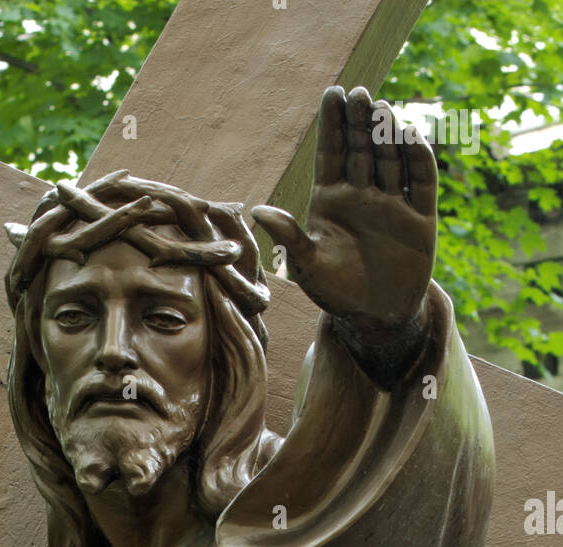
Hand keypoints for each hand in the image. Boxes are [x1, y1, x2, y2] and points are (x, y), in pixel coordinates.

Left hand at [253, 86, 436, 360]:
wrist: (374, 319)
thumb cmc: (335, 292)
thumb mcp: (307, 266)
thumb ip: (288, 236)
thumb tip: (258, 211)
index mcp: (331, 201)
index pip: (332, 153)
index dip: (333, 124)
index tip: (333, 92)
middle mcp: (362, 196)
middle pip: (362, 149)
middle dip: (360, 122)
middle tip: (359, 93)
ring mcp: (393, 204)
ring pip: (392, 159)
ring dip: (388, 135)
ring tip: (382, 109)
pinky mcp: (420, 219)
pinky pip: (422, 182)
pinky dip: (419, 160)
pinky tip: (412, 137)